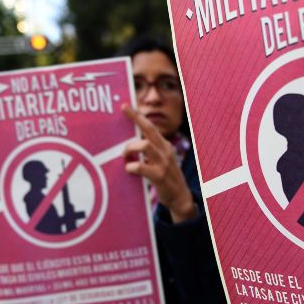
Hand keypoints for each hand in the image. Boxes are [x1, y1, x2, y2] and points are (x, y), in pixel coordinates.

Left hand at [122, 104, 196, 222]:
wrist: (181, 198)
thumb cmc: (166, 178)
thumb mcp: (161, 160)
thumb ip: (149, 152)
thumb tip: (128, 146)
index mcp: (164, 145)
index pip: (150, 126)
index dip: (137, 115)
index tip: (124, 106)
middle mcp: (165, 150)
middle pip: (149, 129)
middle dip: (135, 117)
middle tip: (122, 110)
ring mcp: (163, 163)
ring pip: (144, 145)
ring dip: (129, 148)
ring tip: (125, 157)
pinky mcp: (159, 176)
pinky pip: (140, 167)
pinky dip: (131, 167)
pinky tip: (129, 169)